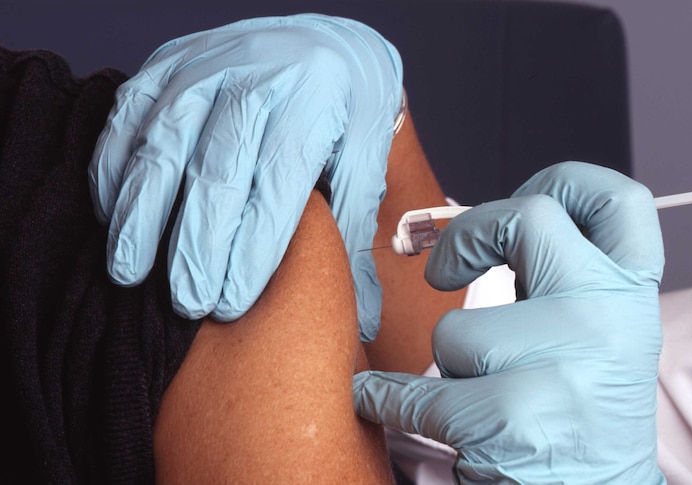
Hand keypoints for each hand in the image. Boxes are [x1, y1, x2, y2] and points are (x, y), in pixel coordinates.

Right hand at [89, 14, 402, 339]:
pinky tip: (114, 216)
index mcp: (312, 104)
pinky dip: (113, 167)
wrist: (323, 43)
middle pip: (216, 171)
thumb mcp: (368, 160)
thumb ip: (356, 233)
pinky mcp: (166, 64)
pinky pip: (128, 117)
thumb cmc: (347, 111)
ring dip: (141, 214)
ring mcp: (204, 67)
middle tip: (187, 303)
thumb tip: (362, 316)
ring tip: (130, 272)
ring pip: (162, 146)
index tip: (230, 303)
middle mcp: (255, 81)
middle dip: (197, 244)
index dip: (251, 248)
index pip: (276, 185)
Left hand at [354, 162, 665, 482]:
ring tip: (480, 397)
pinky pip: (414, 390)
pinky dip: (386, 398)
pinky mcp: (514, 417)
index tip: (524, 195)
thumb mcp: (593, 336)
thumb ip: (557, 279)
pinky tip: (383, 401)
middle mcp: (610, 319)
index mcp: (632, 297)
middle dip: (467, 235)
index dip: (567, 180)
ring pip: (457, 328)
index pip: (621, 200)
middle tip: (441, 268)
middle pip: (528, 219)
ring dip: (449, 365)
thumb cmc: (580, 414)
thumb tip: (472, 227)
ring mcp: (566, 365)